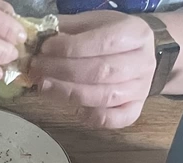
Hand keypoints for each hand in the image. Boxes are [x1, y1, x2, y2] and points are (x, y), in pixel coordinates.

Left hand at [31, 12, 155, 128]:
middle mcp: (143, 63)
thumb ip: (71, 28)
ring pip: (102, 97)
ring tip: (45, 87)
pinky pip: (111, 119)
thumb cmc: (114, 37)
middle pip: (100, 73)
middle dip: (64, 72)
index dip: (70, 48)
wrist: (141, 55)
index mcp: (137, 34)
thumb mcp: (96, 22)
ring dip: (68, 94)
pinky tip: (74, 109)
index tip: (45, 49)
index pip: (102, 43)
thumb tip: (41, 37)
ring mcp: (141, 90)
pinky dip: (90, 117)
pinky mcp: (135, 110)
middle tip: (38, 70)